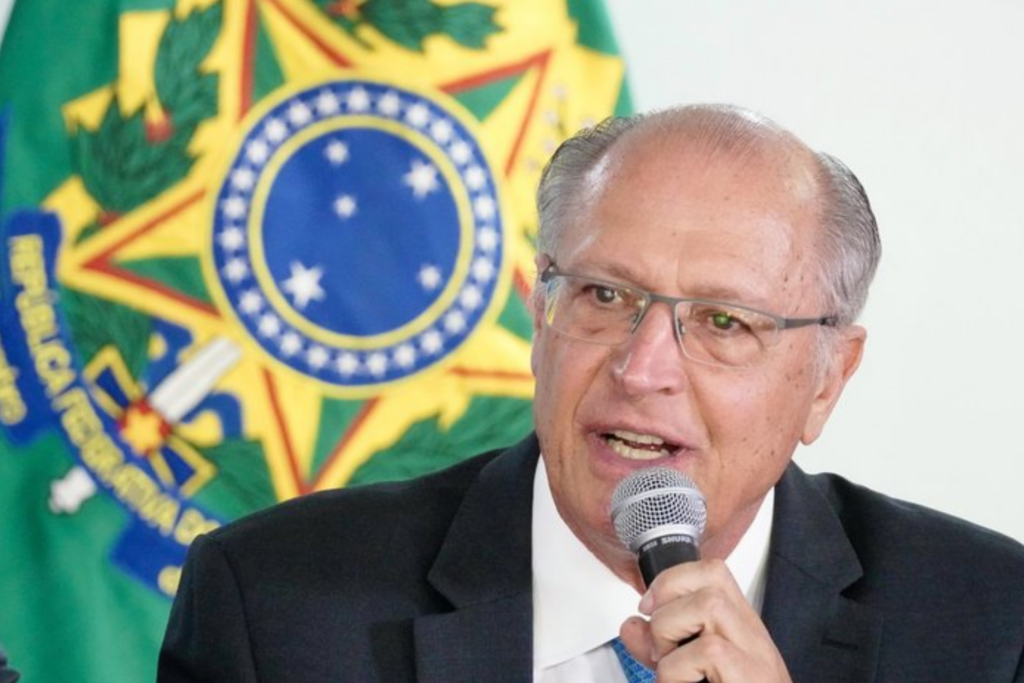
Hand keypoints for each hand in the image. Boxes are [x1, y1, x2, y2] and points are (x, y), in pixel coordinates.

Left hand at [618, 559, 791, 682]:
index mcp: (740, 633)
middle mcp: (754, 640)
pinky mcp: (752, 680)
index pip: (713, 572)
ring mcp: (758, 660)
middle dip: (669, 602)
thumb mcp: (687, 676)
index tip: (648, 607)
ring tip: (671, 669)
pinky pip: (710, 651)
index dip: (673, 579)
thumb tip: (632, 626)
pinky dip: (679, 669)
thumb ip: (660, 650)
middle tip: (661, 644)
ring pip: (710, 606)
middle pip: (712, 578)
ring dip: (672, 633)